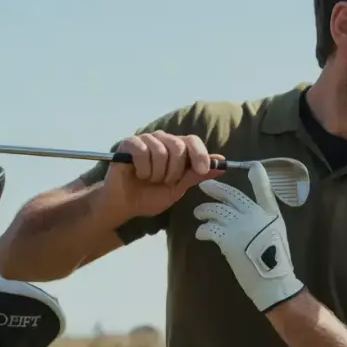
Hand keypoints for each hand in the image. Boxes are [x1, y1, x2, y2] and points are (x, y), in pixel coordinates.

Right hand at [98, 130, 223, 220]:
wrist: (125, 206)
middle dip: (174, 171)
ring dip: (156, 174)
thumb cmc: (149, 196)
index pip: (193, 141)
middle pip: (179, 146)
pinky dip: (143, 169)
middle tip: (164, 182)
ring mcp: (145, 139)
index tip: (202, 170)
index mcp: (176, 148)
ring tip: (149, 180)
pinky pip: (142, 152)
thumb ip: (196, 175)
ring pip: (161, 152)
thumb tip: (222, 164)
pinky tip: (138, 174)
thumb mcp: (178, 189)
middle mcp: (162, 140)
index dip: (200, 154)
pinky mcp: (129, 143)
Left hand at [193, 163, 304, 312]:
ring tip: (198, 213)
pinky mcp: (229, 239)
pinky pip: (210, 229)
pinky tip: (201, 233)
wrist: (273, 282)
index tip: (253, 166)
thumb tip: (249, 213)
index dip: (259, 176)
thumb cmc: (275, 263)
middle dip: (216, 188)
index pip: (265, 190)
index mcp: (270, 214)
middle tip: (204, 185)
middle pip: (232, 195)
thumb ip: (264, 220)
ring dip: (204, 211)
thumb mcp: (276, 234)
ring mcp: (242, 226)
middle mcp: (256, 215)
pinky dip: (203, 230)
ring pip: (216, 210)